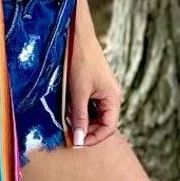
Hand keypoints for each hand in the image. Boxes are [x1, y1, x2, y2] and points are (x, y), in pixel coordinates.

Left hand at [66, 31, 121, 146]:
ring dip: (80, 119)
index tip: (76, 143)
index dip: (93, 138)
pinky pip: (88, 105)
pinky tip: (67, 107)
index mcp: (113, 99)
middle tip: (67, 131)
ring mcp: (102, 92)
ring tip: (65, 118)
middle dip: (85, 129)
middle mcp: (111, 97)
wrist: (77, 37)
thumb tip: (80, 140)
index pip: (108, 128)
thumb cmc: (80, 62)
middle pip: (101, 123)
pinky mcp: (93, 87)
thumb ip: (80, 117)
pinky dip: (78, 109)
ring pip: (93, 115)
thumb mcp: (78, 93)